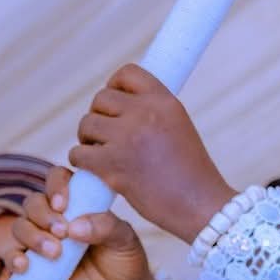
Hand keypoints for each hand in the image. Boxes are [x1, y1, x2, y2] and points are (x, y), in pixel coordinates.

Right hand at [7, 166, 158, 279]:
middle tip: (62, 233)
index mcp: (78, 200)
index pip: (57, 178)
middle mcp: (56, 216)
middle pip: (33, 202)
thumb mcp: (124, 240)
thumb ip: (106, 227)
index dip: (55, 185)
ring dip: (31, 236)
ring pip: (20, 226)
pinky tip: (24, 266)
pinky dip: (13, 257)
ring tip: (54, 253)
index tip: (62, 204)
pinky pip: (12, 254)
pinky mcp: (34, 264)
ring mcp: (42, 240)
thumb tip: (74, 227)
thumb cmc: (124, 260)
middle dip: (43, 216)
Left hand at [69, 65, 237, 243]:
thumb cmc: (190, 172)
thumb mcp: (178, 126)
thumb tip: (119, 102)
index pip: (127, 73)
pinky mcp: (113, 165)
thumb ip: (152, 110)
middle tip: (104, 136)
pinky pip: (79, 153)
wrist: (200, 206)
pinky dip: (81, 161)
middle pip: (101, 99)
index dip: (114, 85)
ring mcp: (127, 138)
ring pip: (86, 124)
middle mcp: (145, 113)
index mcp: (164, 101)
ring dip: (87, 138)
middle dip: (98, 116)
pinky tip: (94, 169)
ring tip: (99, 152)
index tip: (114, 104)